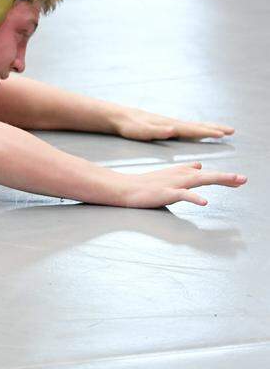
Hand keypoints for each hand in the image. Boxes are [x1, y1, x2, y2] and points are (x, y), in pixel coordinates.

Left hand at [112, 108, 233, 140]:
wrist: (119, 117)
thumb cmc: (130, 126)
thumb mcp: (142, 131)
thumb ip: (157, 131)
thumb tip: (173, 129)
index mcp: (169, 126)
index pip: (192, 130)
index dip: (207, 132)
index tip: (222, 134)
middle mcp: (172, 123)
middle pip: (197, 126)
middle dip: (214, 128)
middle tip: (231, 130)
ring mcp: (169, 123)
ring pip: (193, 126)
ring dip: (208, 128)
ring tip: (221, 130)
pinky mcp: (165, 125)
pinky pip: (186, 128)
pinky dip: (196, 129)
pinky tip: (198, 131)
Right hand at [114, 163, 245, 207]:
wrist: (124, 187)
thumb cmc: (145, 184)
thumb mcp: (168, 175)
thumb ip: (185, 171)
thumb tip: (200, 166)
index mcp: (181, 172)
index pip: (205, 173)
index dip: (223, 177)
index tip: (239, 180)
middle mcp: (180, 176)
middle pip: (207, 175)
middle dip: (226, 177)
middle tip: (244, 179)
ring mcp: (173, 184)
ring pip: (199, 180)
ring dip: (217, 179)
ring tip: (234, 181)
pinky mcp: (165, 192)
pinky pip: (182, 195)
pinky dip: (193, 197)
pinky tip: (204, 202)